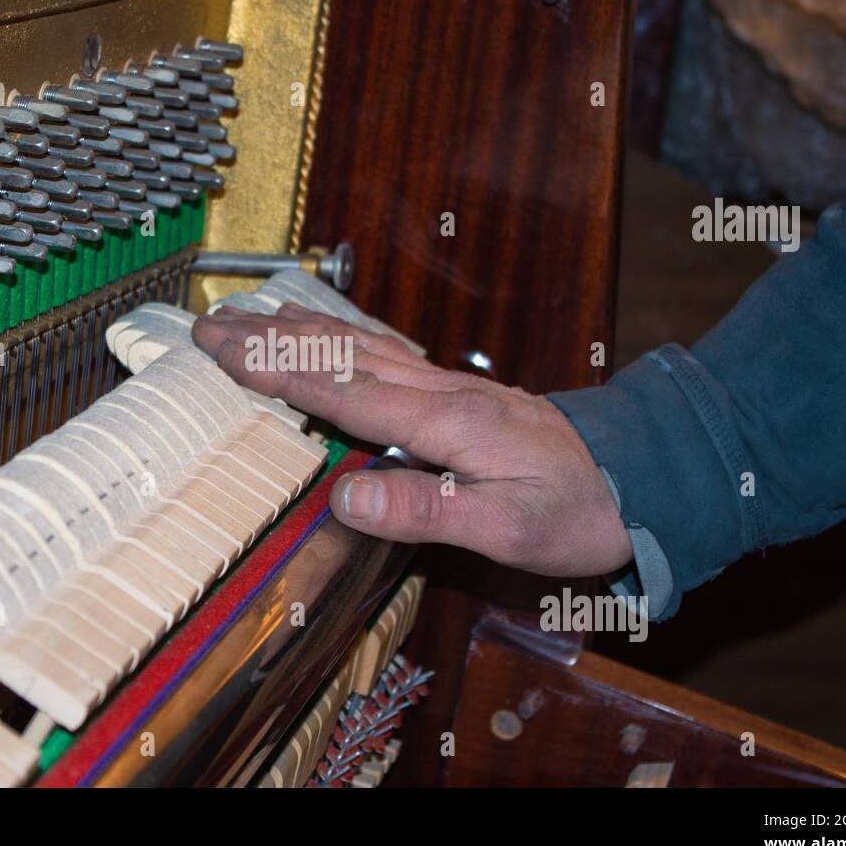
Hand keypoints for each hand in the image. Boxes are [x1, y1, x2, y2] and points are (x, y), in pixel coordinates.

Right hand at [191, 303, 632, 577]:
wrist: (637, 475)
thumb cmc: (574, 509)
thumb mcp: (505, 528)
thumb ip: (424, 510)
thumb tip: (343, 497)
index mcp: (442, 421)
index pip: (341, 390)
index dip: (277, 371)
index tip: (221, 352)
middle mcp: (438, 391)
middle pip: (339, 354)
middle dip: (269, 339)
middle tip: (208, 324)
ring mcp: (448, 386)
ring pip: (360, 345)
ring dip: (300, 330)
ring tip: (251, 317)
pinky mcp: (458, 393)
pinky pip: (384, 353)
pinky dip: (342, 337)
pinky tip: (329, 335)